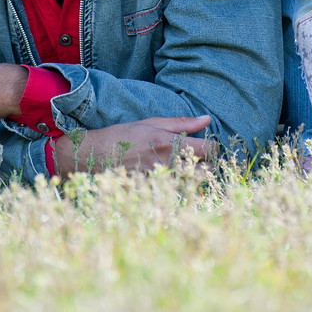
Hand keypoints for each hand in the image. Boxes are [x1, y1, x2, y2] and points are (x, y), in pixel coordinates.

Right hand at [52, 115, 212, 176]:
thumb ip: (182, 123)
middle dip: (208, 163)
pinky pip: (178, 191)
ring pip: (194, 183)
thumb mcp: (152, 122)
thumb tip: (207, 119)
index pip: (209, 149)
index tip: (210, 143)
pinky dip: (181, 185)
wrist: (96, 156)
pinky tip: (173, 177)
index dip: (214, 146)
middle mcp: (169, 164)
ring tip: (188, 166)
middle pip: (207, 170)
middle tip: (200, 156)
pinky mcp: (155, 193)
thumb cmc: (125, 135)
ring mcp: (162, 182)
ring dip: (196, 175)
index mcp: (170, 143)